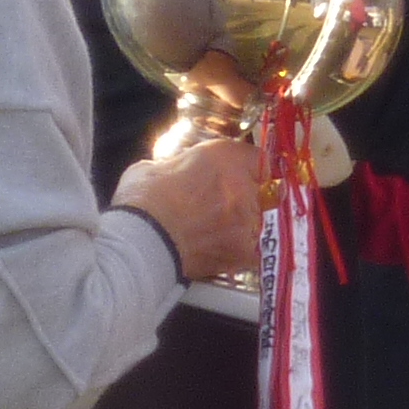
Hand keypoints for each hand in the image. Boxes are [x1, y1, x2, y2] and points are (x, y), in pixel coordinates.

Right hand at [114, 134, 264, 283]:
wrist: (141, 241)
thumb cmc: (142, 201)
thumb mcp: (157, 166)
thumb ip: (177, 165)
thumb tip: (174, 172)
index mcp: (225, 157)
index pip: (259, 158)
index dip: (252, 168)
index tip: (248, 175)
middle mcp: (243, 185)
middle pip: (268, 189)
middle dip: (256, 196)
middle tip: (234, 205)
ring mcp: (247, 219)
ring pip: (268, 218)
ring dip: (255, 223)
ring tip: (234, 230)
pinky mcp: (243, 250)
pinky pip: (259, 248)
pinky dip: (251, 250)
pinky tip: (237, 250)